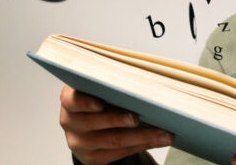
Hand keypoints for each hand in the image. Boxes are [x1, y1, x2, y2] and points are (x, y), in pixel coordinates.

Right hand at [59, 85, 174, 164]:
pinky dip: (141, 146)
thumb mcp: (100, 84)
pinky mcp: (92, 158)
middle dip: (121, 120)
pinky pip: (119, 154)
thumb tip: (144, 78)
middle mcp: (71, 122)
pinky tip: (158, 140)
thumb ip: (113, 79)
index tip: (100, 104)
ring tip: (164, 133)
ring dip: (142, 137)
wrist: (89, 123)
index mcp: (70, 99)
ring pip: (113, 141)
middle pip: (97, 123)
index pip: (73, 100)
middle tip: (139, 117)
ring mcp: (80, 142)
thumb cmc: (100, 96)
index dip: (85, 102)